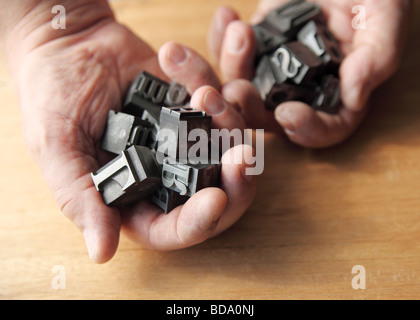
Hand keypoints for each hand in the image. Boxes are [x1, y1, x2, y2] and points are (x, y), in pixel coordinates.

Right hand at [5, 3, 255, 262]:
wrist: (69, 44)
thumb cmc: (53, 98)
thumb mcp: (57, 148)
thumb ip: (80, 198)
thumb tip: (101, 253)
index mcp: (134, 197)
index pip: (173, 226)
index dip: (198, 221)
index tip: (216, 200)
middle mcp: (165, 173)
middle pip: (217, 194)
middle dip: (237, 181)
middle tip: (243, 152)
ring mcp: (185, 139)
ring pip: (228, 149)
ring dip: (230, 125)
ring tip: (207, 94)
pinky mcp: (194, 106)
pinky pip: (223, 106)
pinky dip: (221, 92)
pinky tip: (196, 75)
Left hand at [208, 0, 411, 147]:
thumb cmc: (373, 0)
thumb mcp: (385, 23)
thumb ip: (376, 61)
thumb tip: (355, 98)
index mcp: (337, 97)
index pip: (322, 129)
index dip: (305, 128)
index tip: (288, 112)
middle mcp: (301, 91)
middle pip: (268, 116)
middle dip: (248, 108)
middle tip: (238, 90)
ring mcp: (275, 70)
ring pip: (241, 87)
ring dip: (233, 67)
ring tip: (240, 34)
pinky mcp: (256, 48)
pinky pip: (231, 54)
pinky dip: (222, 39)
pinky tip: (228, 16)